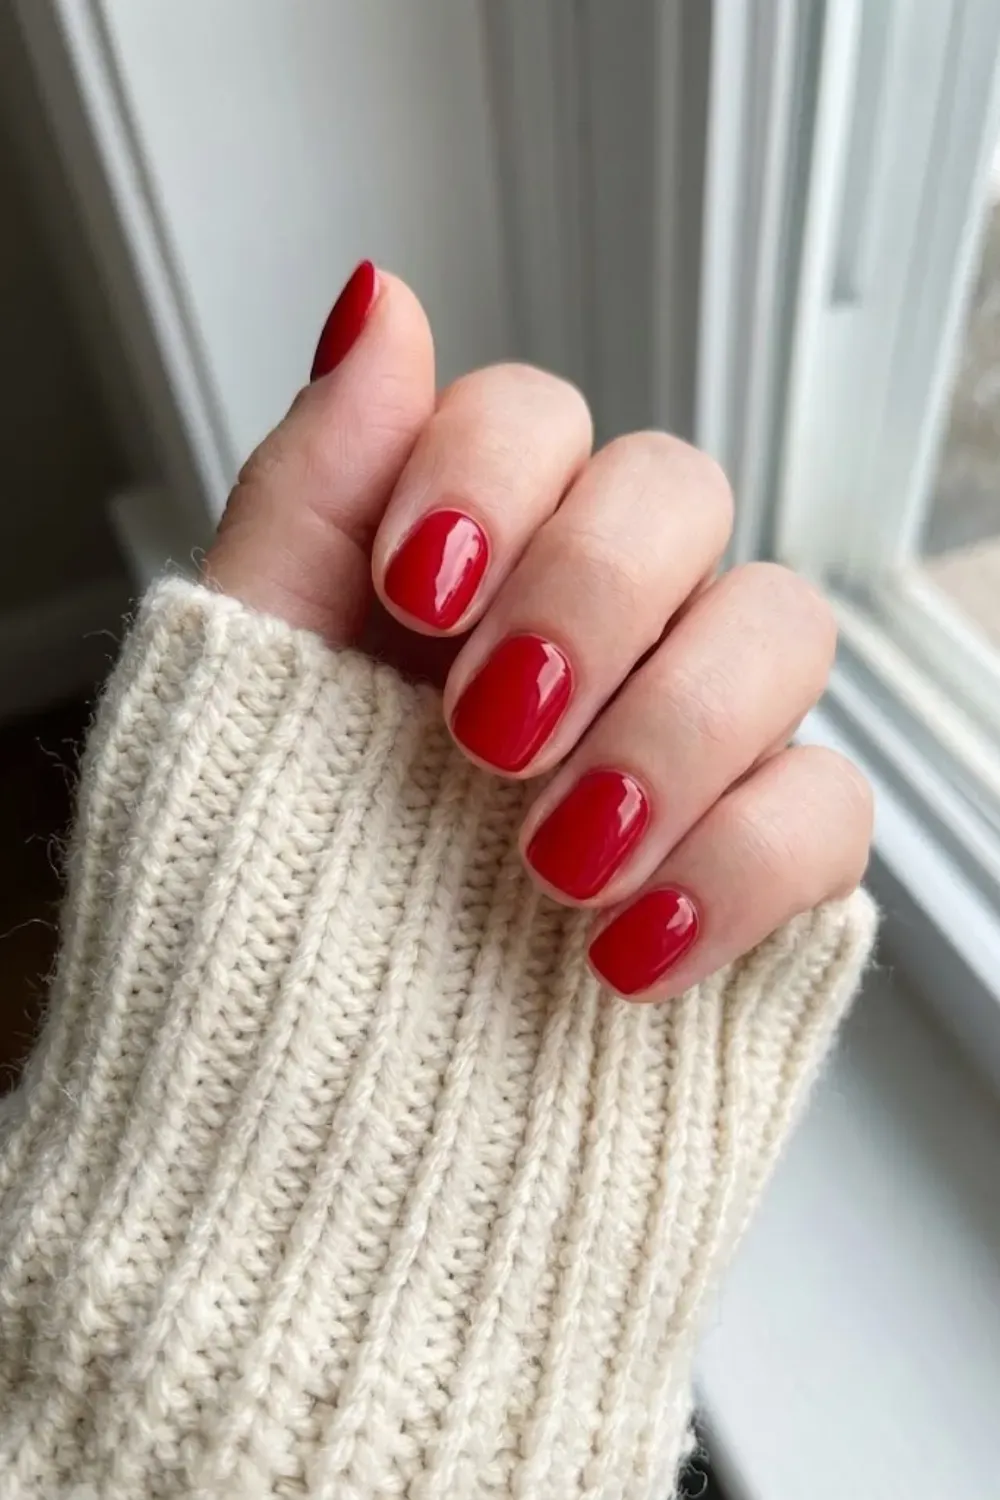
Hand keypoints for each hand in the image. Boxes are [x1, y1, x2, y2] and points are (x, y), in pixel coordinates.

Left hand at [207, 262, 871, 999]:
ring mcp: (681, 750)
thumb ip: (312, 497)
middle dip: (590, 594)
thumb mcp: (234, 697)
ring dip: (670, 731)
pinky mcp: (756, 870)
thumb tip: (379, 302)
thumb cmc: (243, 934)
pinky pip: (828, 808)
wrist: (303, 1161)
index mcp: (457, 583)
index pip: (534, 418)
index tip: (417, 591)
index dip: (493, 469)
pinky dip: (740, 869)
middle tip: (486, 732)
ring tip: (552, 864)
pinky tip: (628, 957)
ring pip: (781, 627)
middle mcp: (585, 641)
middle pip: (679, 493)